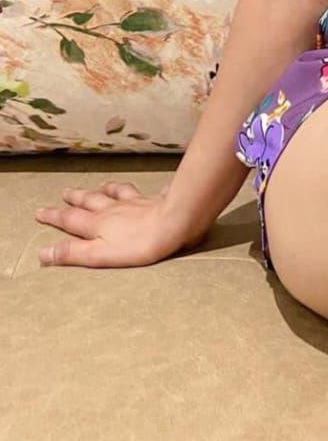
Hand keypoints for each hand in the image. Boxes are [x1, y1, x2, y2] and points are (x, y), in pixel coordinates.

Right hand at [34, 180, 207, 268]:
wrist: (174, 223)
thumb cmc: (138, 245)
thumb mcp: (100, 255)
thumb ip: (72, 253)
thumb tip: (43, 253)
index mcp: (98, 224)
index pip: (70, 219)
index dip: (54, 216)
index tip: (40, 211)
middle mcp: (114, 209)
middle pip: (91, 201)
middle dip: (75, 198)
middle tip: (65, 192)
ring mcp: (136, 203)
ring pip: (116, 193)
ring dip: (104, 189)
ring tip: (99, 185)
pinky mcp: (156, 201)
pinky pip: (150, 192)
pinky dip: (150, 190)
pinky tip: (157, 187)